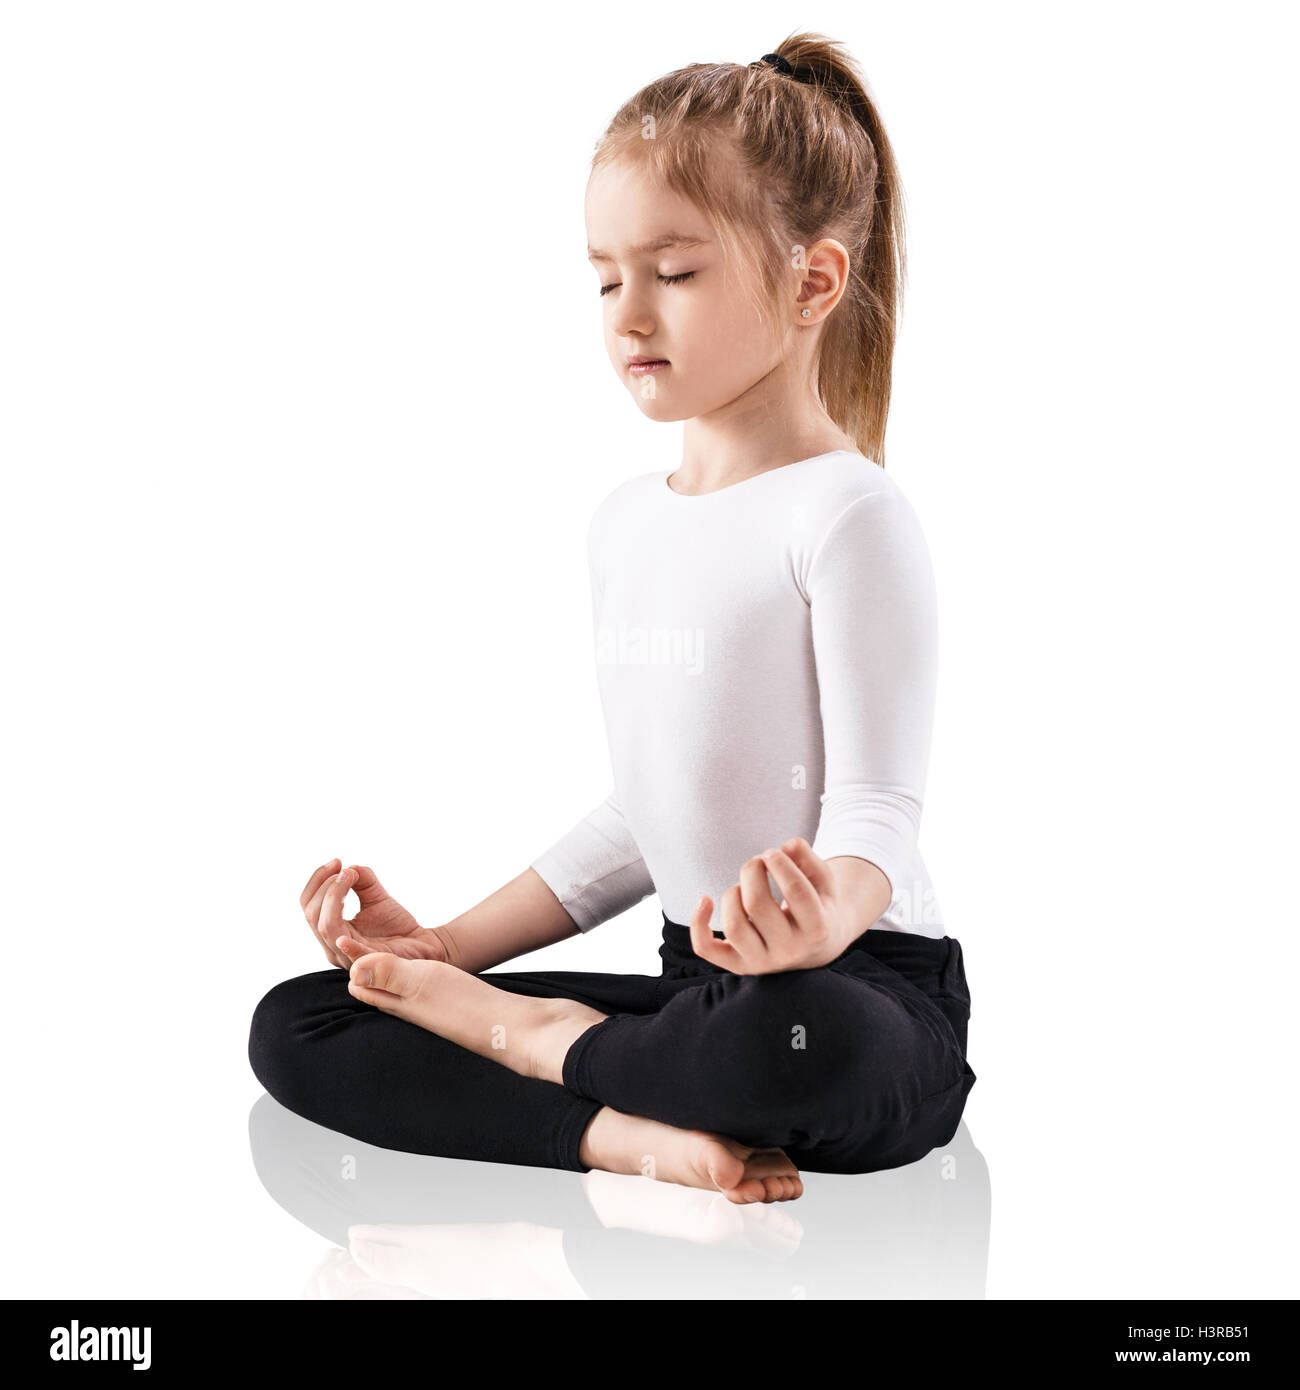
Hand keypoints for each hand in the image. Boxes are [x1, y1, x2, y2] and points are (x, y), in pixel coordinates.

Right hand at [299, 859, 449, 969]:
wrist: (420, 943)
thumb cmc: (396, 925)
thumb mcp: (377, 897)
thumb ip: (363, 881)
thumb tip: (350, 867)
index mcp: (331, 930)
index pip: (309, 905)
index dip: (317, 880)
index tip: (337, 861)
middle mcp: (334, 946)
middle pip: (313, 915)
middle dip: (325, 886)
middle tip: (345, 870)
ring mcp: (349, 957)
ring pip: (327, 928)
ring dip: (334, 897)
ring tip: (350, 878)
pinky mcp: (371, 964)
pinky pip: (353, 955)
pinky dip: (347, 945)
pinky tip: (344, 936)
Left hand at [688, 837, 853, 974]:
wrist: (813, 949)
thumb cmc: (816, 906)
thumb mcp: (822, 881)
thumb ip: (808, 858)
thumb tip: (786, 846)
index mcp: (817, 930)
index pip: (795, 890)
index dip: (780, 862)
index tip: (772, 852)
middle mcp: (790, 951)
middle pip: (757, 904)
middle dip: (751, 870)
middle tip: (757, 862)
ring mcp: (762, 962)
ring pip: (733, 926)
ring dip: (732, 894)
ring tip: (743, 886)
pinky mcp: (738, 965)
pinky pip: (707, 948)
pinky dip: (698, 924)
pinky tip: (704, 899)